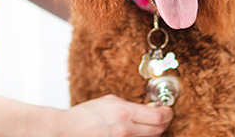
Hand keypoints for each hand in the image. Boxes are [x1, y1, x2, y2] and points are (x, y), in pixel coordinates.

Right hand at [58, 95, 172, 136]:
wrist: (66, 130)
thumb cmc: (84, 115)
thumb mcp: (109, 101)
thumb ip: (131, 104)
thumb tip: (149, 107)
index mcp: (123, 112)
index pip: (158, 116)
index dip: (167, 113)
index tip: (168, 110)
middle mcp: (125, 129)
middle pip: (159, 130)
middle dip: (163, 122)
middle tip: (163, 117)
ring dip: (153, 131)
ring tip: (148, 125)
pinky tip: (136, 132)